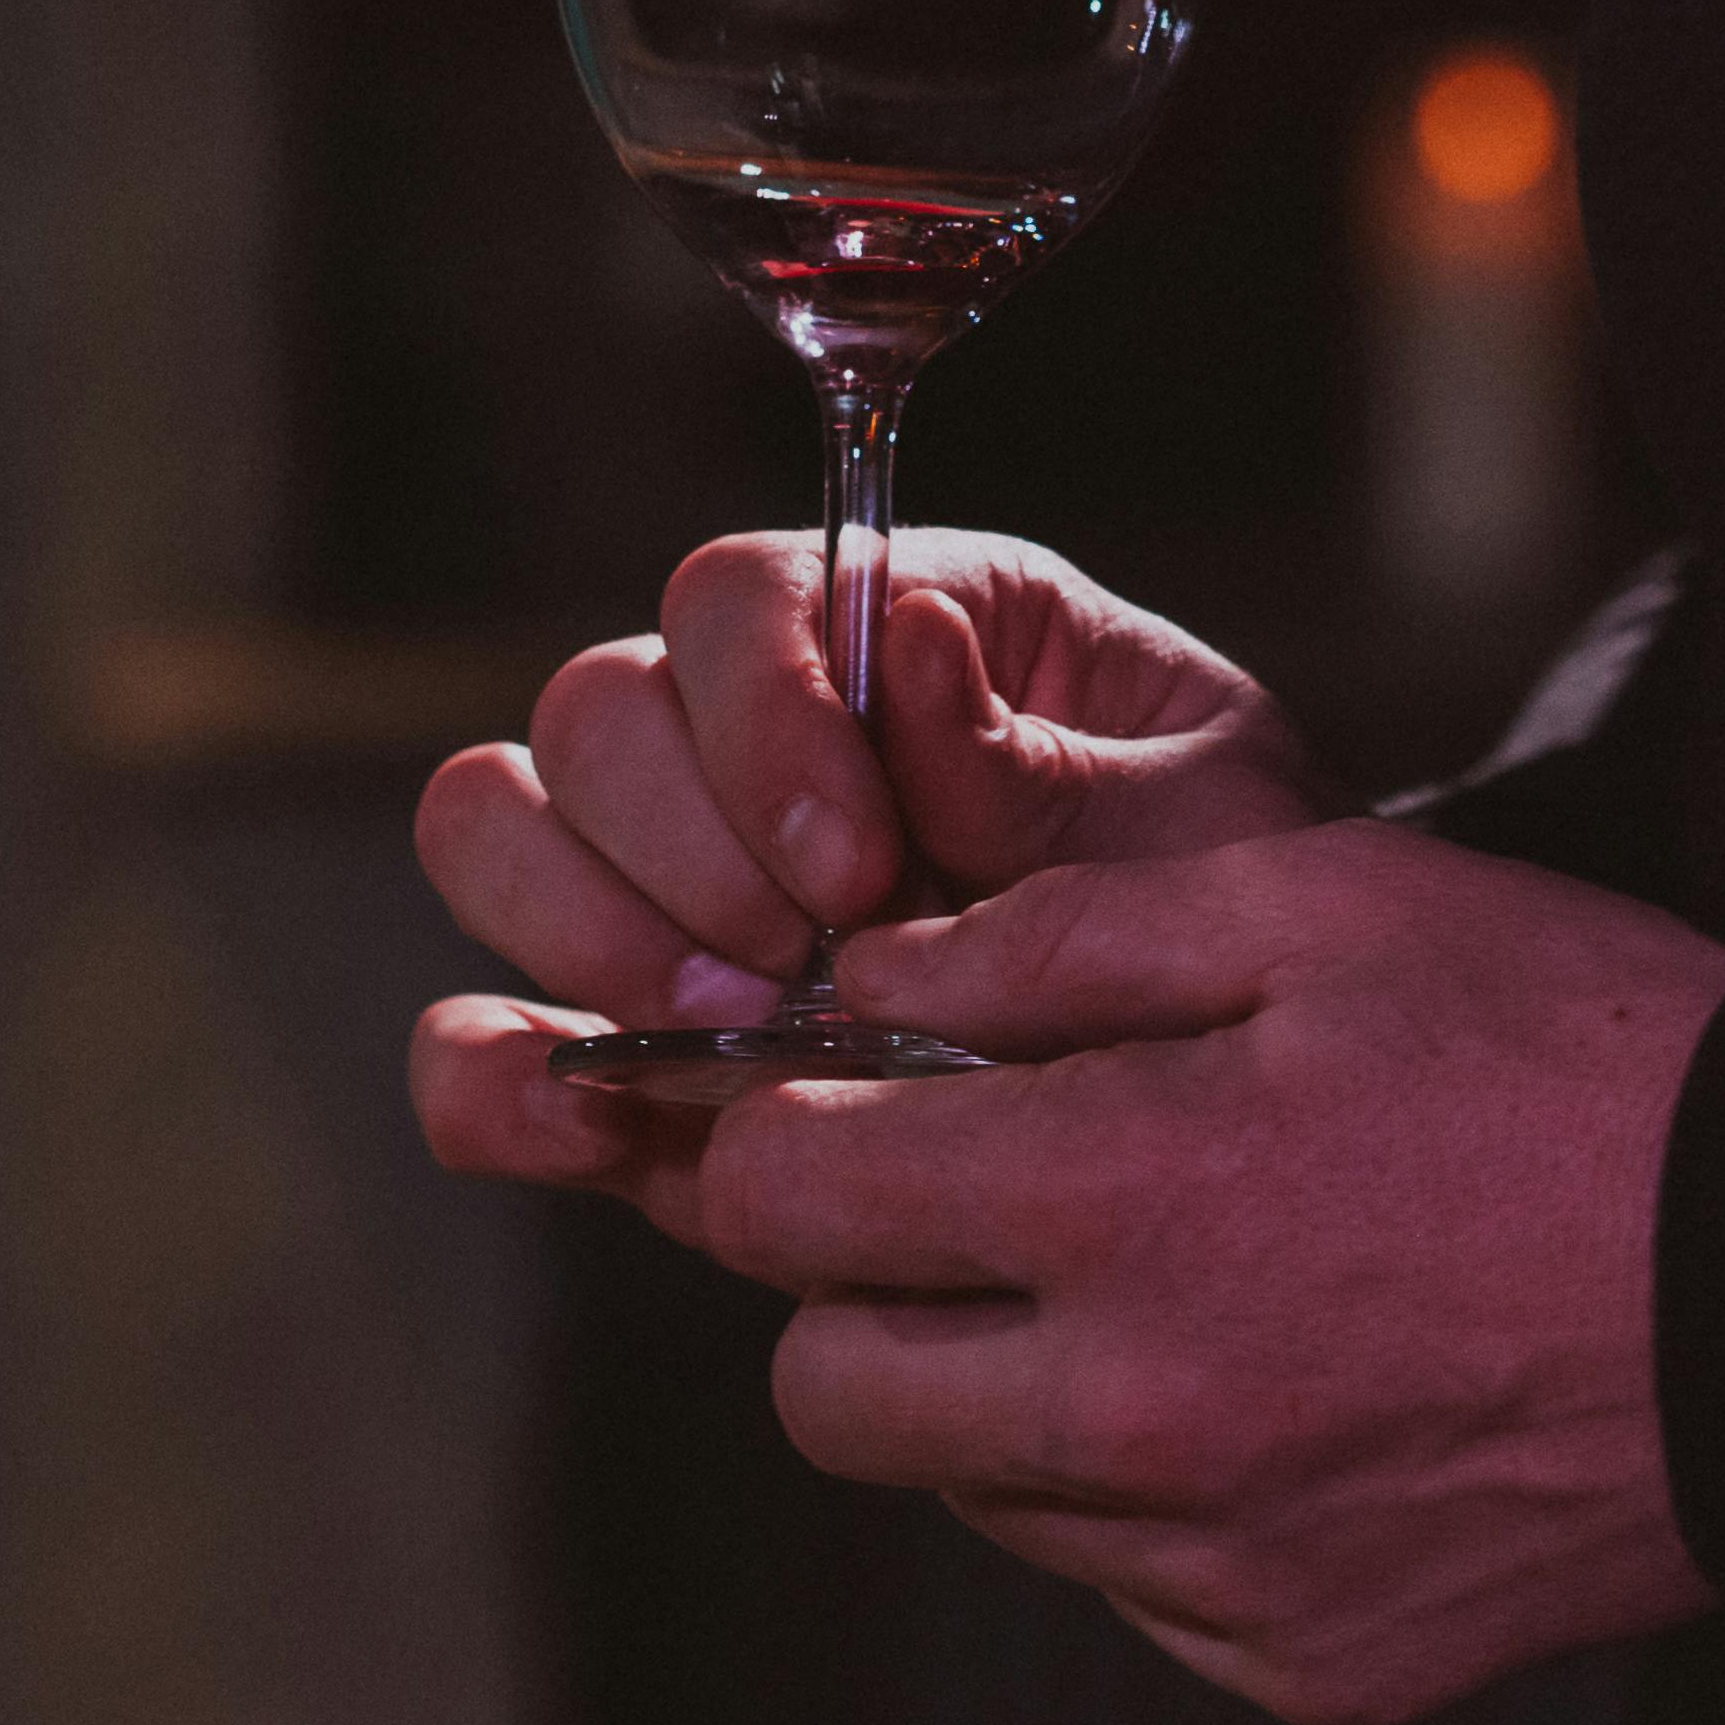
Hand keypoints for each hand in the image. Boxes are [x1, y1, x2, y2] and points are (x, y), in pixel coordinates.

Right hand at [407, 531, 1332, 1243]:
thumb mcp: (1203, 829)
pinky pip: (475, 1035)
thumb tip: (899, 638)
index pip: (737, 595)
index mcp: (896, 628)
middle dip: (680, 846)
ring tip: (732, 1035)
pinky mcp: (622, 1045)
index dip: (762, 721)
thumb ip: (1041, 758)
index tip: (860, 868)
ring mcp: (667, 886)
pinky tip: (590, 1120)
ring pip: (496, 824)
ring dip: (586, 932)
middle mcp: (750, 735)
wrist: (1248, 1129)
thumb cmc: (1245, 930)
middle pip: (598, 706)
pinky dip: (493, 1077)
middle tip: (802, 967)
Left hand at [703, 817, 1724, 1724]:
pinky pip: (1130, 1586)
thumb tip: (867, 979)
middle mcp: (1149, 1418)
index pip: (779, 1210)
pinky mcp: (1311, 1665)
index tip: (844, 1106)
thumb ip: (1054, 938)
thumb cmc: (1580, 1055)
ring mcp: (1229, 1567)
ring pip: (976, 1499)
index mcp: (1128, 1202)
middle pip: (828, 1397)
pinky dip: (1155, 1497)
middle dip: (857, 1293)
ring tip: (1179, 1278)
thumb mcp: (1318, 906)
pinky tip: (1283, 1386)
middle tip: (979, 1209)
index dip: (779, 1138)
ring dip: (1010, 1394)